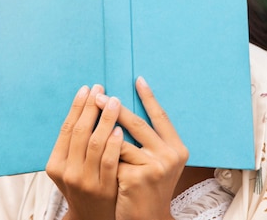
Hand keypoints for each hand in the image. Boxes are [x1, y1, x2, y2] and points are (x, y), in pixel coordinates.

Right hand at [46, 84, 123, 219]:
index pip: (66, 128)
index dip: (77, 107)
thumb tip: (85, 106)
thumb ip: (75, 145)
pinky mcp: (104, 189)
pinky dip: (114, 143)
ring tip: (114, 101)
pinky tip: (121, 128)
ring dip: (105, 119)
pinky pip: (109, 160)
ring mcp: (85, 181)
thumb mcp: (71, 168)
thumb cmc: (86, 186)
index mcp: (55, 165)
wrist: (95, 219)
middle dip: (91, 107)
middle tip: (101, 88)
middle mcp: (67, 173)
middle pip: (79, 132)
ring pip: (95, 143)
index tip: (87, 88)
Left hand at [96, 77, 188, 219]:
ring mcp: (155, 168)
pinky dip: (101, 155)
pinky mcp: (137, 178)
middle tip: (98, 95)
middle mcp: (170, 156)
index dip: (150, 97)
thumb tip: (127, 108)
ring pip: (121, 141)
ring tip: (89, 116)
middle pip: (138, 123)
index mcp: (178, 148)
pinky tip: (91, 152)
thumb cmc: (146, 188)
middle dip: (115, 108)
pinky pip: (112, 158)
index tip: (138, 79)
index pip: (161, 116)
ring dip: (102, 129)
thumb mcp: (155, 162)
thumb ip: (148, 140)